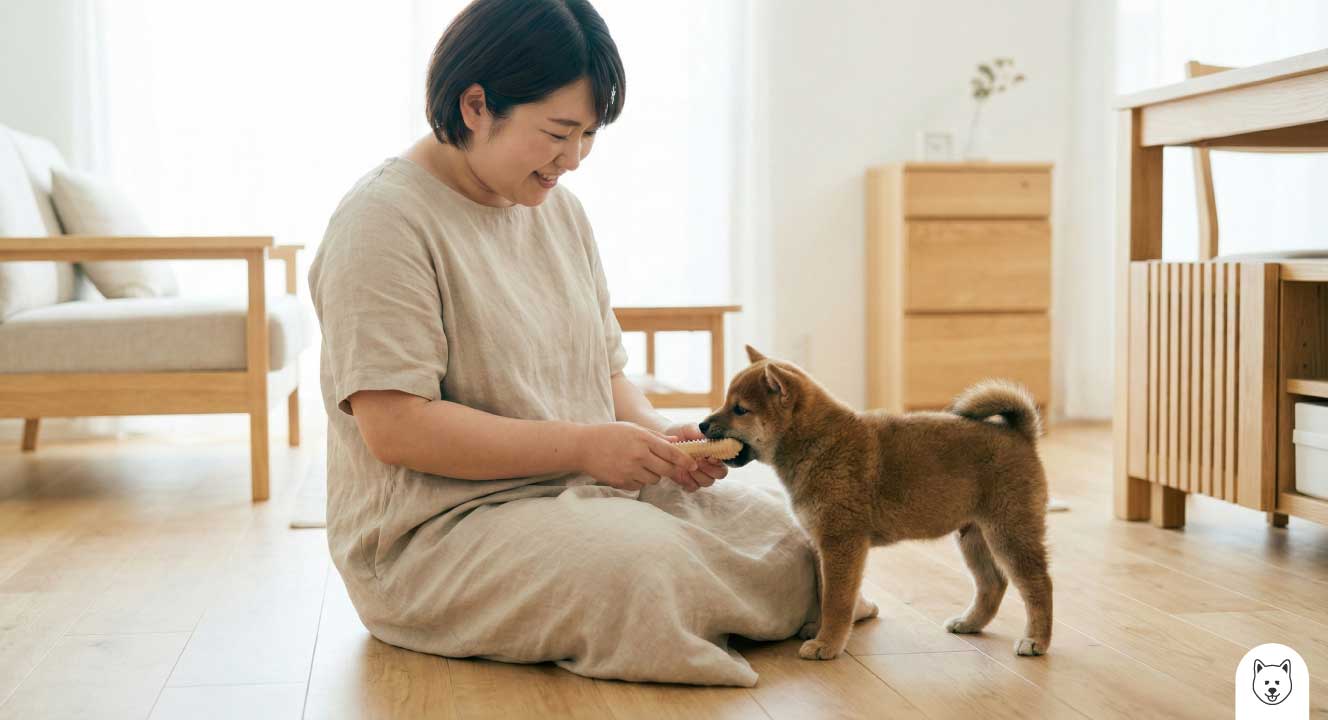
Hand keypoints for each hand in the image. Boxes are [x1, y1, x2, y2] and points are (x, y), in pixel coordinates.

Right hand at [575, 421, 698, 491]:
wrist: (583, 446)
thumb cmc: (609, 434)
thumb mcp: (633, 428)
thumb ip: (655, 436)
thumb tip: (676, 442)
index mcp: (643, 439)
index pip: (671, 453)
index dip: (685, 460)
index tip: (693, 465)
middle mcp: (638, 455)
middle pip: (667, 469)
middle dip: (669, 469)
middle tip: (665, 465)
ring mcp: (629, 470)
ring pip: (654, 479)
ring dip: (652, 474)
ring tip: (639, 464)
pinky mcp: (621, 482)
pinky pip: (640, 485)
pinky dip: (638, 481)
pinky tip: (628, 470)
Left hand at [660, 421, 729, 492]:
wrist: (664, 441)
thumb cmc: (680, 433)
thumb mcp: (689, 429)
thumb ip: (698, 432)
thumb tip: (707, 437)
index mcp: (714, 452)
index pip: (724, 460)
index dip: (719, 461)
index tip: (710, 457)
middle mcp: (710, 465)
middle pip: (720, 474)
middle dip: (710, 469)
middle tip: (698, 461)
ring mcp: (700, 475)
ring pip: (707, 482)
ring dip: (698, 474)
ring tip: (687, 465)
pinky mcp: (689, 482)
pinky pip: (693, 487)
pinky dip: (688, 481)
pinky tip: (681, 472)